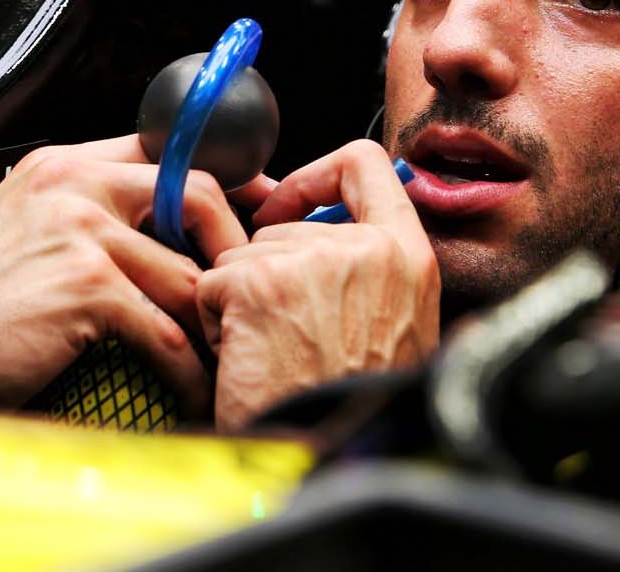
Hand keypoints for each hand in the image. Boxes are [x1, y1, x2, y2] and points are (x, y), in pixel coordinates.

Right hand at [0, 135, 253, 413]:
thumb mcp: (23, 225)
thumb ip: (82, 212)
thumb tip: (157, 226)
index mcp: (61, 166)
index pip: (164, 150)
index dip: (223, 179)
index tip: (256, 205)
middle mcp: (72, 186)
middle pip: (194, 194)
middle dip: (233, 245)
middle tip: (247, 286)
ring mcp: (80, 233)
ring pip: (186, 274)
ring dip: (210, 324)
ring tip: (221, 351)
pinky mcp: (86, 286)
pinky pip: (165, 330)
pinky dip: (186, 367)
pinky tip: (191, 386)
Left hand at [198, 139, 439, 430]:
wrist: (322, 456)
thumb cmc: (347, 405)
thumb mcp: (395, 327)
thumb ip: (369, 270)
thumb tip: (314, 224)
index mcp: (408, 255)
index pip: (365, 163)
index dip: (317, 175)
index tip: (290, 206)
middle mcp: (364, 248)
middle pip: (283, 226)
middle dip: (267, 276)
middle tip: (288, 338)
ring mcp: (309, 260)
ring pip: (242, 256)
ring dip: (241, 303)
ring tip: (272, 355)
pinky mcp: (257, 282)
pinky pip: (211, 284)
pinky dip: (216, 323)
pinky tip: (247, 361)